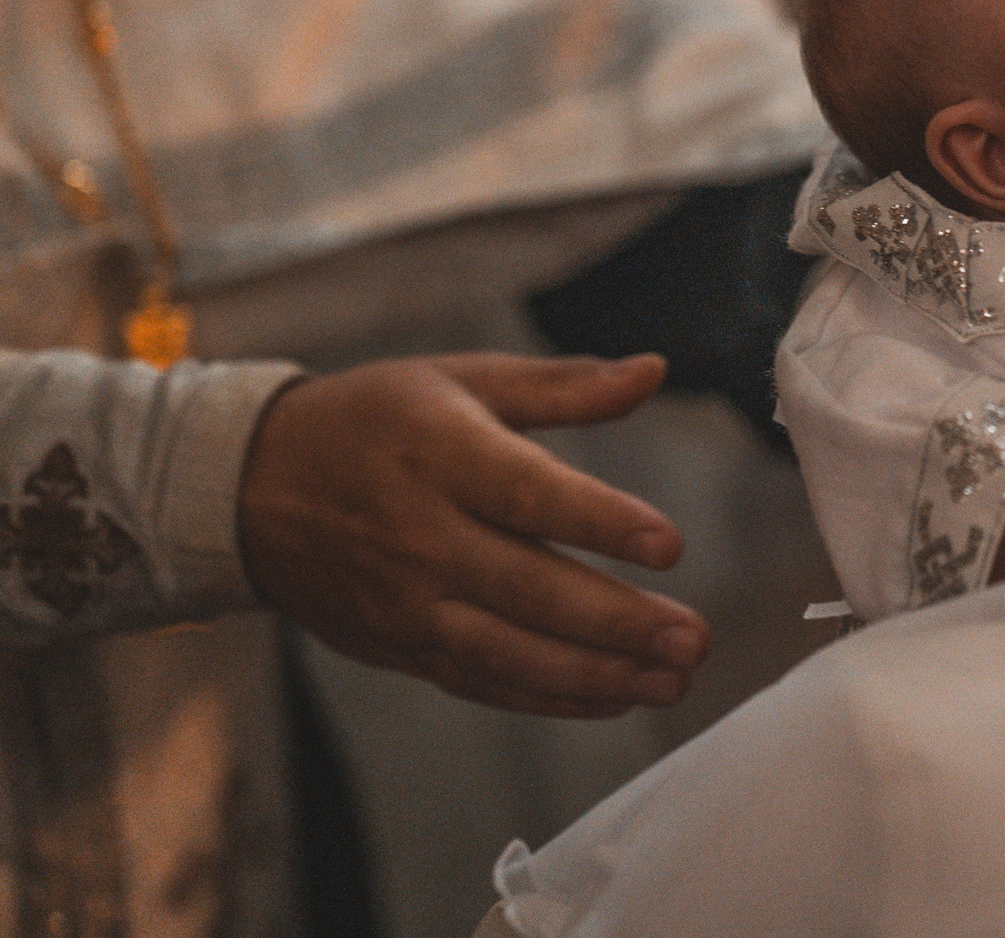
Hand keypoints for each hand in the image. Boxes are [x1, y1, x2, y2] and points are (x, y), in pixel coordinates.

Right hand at [238, 353, 708, 718]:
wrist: (248, 488)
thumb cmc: (375, 420)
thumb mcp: (461, 380)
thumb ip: (564, 387)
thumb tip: (654, 370)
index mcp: (440, 454)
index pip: (528, 495)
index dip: (599, 521)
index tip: (670, 545)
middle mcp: (421, 536)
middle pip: (527, 589)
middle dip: (616, 622)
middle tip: (692, 639)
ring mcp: (405, 602)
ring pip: (507, 652)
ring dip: (595, 675)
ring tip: (671, 681)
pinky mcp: (397, 646)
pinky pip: (481, 681)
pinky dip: (549, 698)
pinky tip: (614, 699)